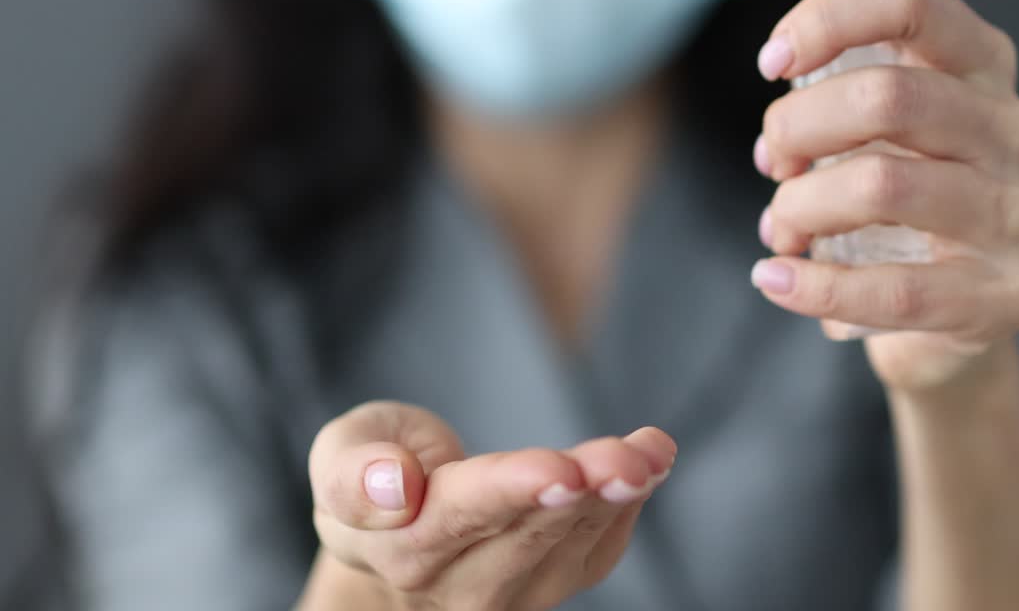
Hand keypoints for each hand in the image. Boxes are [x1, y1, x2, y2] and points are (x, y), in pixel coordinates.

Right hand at [307, 402, 675, 610]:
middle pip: (531, 534)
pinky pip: (601, 546)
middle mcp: (461, 585)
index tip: (561, 471)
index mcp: (403, 547)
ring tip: (652, 450)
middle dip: (584, 493)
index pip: (463, 517)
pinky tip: (653, 457)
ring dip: (619, 494)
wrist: (398, 524)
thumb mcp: (341, 454)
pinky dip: (631, 500)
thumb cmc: (373, 473)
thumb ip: (354, 472)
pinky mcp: (557, 579)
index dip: (513, 491)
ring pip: (575, 541)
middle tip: (628, 460)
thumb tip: (394, 483)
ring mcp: (516, 592)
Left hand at [752, 0, 1018, 391]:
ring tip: (780, 227)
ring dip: (799, 208)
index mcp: (982, 66)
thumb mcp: (877, 121)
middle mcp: (1012, 130)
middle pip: (886, 96)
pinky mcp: (1005, 295)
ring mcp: (1016, 214)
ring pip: (881, 187)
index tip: (772, 63)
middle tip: (772, 162)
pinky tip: (777, 279)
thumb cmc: (899, 201)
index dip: (826, 19)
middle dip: (797, 127)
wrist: (945, 319)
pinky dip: (815, 286)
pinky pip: (894, 290)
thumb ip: (849, 55)